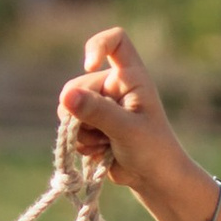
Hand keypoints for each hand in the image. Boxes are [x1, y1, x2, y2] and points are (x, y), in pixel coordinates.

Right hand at [58, 26, 192, 214]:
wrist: (154, 179)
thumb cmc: (152, 150)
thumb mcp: (127, 129)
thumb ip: (97, 112)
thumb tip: (66, 96)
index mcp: (131, 76)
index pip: (116, 41)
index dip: (98, 45)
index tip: (89, 65)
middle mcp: (113, 86)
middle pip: (78, 86)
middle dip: (82, 114)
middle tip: (103, 134)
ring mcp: (100, 106)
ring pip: (69, 110)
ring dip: (82, 133)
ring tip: (107, 145)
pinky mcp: (90, 126)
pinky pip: (71, 129)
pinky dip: (82, 144)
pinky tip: (102, 153)